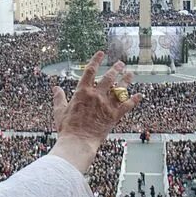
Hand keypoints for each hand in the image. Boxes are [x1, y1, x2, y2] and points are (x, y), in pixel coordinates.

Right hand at [49, 51, 140, 172]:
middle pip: (108, 77)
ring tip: (130, 74)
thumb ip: (59, 98)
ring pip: (119, 89)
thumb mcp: (59, 112)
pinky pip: (127, 106)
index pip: (90, 71)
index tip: (101, 53)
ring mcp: (106, 105)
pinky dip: (134, 100)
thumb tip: (55, 88)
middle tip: (120, 63)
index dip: (96, 60)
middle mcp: (96, 96)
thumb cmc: (67, 129)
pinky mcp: (114, 116)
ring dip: (126, 80)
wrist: (78, 143)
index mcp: (82, 92)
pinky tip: (139, 95)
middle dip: (115, 68)